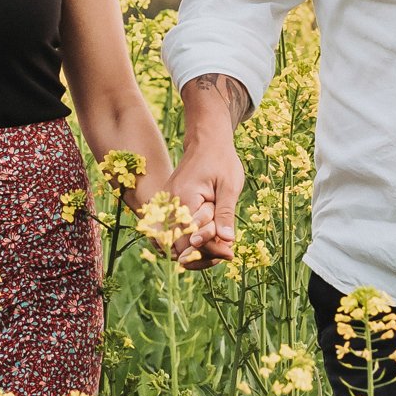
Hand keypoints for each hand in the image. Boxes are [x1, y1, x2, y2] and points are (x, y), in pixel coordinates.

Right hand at [167, 132, 244, 265]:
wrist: (206, 141)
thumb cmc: (221, 160)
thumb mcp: (229, 186)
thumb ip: (225, 214)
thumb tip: (227, 242)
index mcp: (183, 199)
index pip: (187, 241)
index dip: (207, 251)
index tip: (229, 252)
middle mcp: (169, 204)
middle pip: (177, 247)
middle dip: (202, 254)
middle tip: (227, 252)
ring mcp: (166, 205)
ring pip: (173, 242)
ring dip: (196, 249)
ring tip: (219, 246)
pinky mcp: (169, 206)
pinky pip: (174, 232)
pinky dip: (190, 239)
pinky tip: (209, 238)